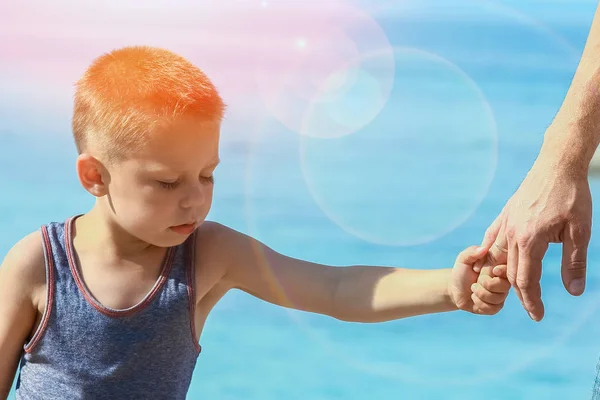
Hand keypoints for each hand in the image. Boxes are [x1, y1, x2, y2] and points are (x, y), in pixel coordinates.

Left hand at [449, 246, 510, 314]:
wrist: (455, 289)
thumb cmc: (462, 271)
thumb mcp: (463, 259)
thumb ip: (472, 252)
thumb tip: (483, 248)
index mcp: (500, 268)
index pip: (509, 270)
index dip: (503, 271)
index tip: (493, 270)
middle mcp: (503, 282)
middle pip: (504, 286)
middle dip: (486, 284)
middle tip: (477, 281)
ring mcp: (501, 296)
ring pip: (497, 298)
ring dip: (480, 293)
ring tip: (473, 288)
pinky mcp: (495, 307)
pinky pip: (492, 308)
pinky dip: (479, 303)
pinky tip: (474, 298)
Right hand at [475, 157, 591, 321]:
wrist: (557, 165)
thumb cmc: (571, 196)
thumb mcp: (580, 231)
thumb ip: (574, 262)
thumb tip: (574, 291)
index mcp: (530, 240)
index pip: (526, 280)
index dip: (531, 301)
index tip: (538, 316)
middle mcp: (512, 234)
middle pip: (510, 273)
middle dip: (521, 293)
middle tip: (532, 307)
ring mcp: (506, 223)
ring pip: (498, 258)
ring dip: (504, 276)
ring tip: (514, 289)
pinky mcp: (505, 214)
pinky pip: (492, 238)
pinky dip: (490, 254)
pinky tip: (490, 261)